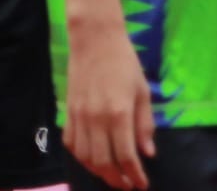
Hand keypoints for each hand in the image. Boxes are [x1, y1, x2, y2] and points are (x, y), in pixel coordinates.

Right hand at [63, 20, 156, 189]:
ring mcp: (79, 116)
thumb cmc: (124, 63)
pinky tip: (92, 158)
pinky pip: (71, 143)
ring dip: (98, 172)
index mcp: (118, 113)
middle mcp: (96, 118)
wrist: (94, 39)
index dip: (135, 175)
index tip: (142, 184)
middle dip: (117, 179)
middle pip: (103, 162)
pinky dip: (81, 157)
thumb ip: (144, 125)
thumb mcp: (143, 92)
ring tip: (112, 175)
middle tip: (128, 184)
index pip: (126, 156)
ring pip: (84, 157)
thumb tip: (148, 153)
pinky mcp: (68, 111)